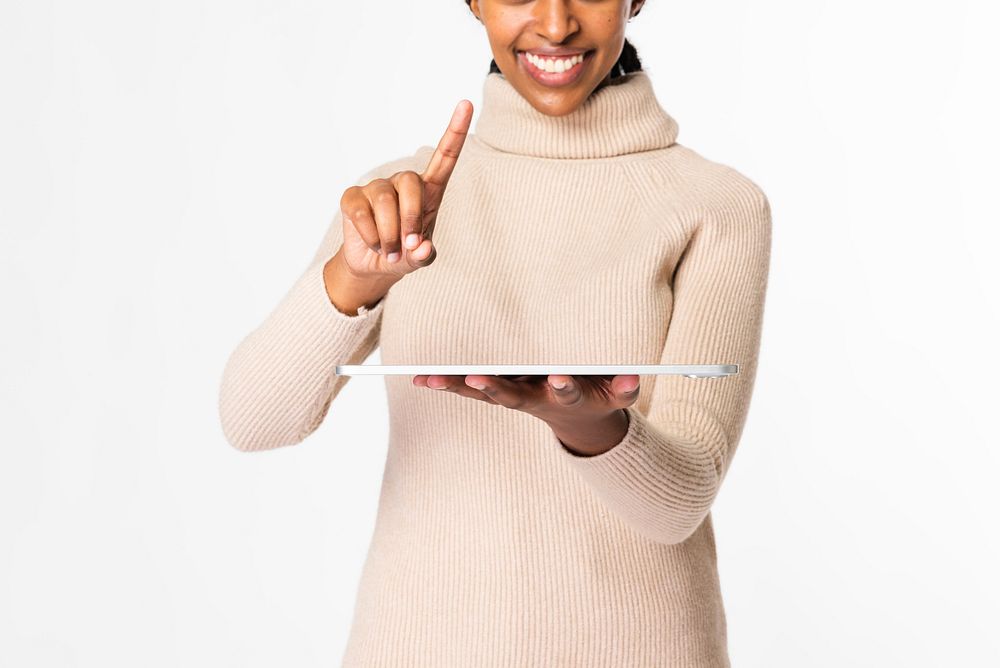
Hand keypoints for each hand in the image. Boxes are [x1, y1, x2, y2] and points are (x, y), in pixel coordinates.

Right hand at [338, 99, 472, 279]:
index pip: (444, 157)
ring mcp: (376, 188)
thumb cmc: (405, 254)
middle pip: (410, 183)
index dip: (455, 131)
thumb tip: (422, 247)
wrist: (374, 265)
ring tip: (390, 251)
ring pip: (385, 201)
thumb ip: (423, 255)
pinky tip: (373, 243)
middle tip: (407, 245)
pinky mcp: (353, 197)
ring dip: (388, 235)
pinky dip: (370, 236)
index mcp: (429, 192)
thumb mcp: (419, 259)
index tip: (466, 103)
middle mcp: (403, 183)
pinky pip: (361, 212)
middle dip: (410, 218)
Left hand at [412, 374, 640, 453]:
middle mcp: (537, 402)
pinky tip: (420, 378)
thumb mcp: (616, 396)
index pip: (567, 394)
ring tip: (429, 379)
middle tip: (478, 380)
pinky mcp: (500, 396)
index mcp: (567, 400)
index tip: (559, 378)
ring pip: (485, 394)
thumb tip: (633, 379)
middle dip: (496, 389)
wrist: (582, 423)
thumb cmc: (599, 396)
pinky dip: (446, 384)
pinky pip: (471, 390)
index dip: (564, 387)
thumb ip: (624, 389)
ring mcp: (516, 399)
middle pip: (514, 398)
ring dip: (458, 387)